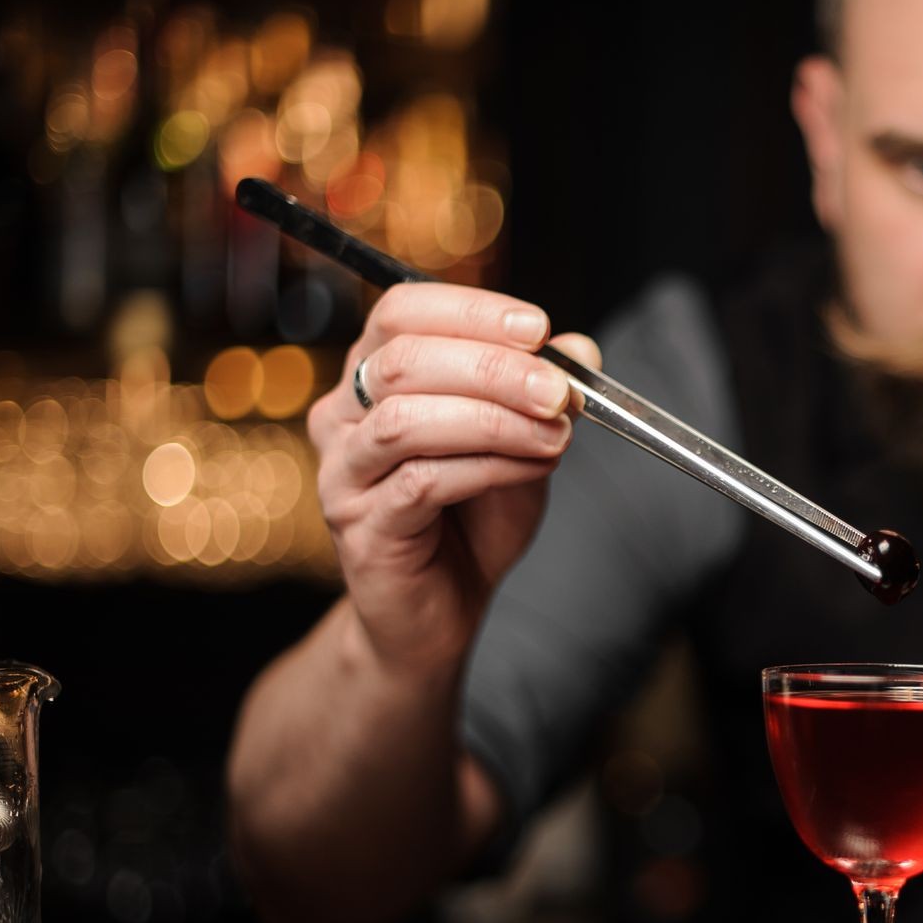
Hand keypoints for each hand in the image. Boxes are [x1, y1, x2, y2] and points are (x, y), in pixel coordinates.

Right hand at [309, 283, 599, 672]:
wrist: (443, 610)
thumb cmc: (473, 520)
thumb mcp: (520, 442)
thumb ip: (541, 394)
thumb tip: (581, 348)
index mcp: (372, 377)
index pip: (402, 312)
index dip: (470, 311)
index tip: (537, 328)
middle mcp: (342, 417)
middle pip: (402, 360)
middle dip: (492, 367)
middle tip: (559, 391)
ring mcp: (343, 473)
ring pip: (404, 420)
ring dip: (493, 420)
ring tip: (554, 436)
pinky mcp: (361, 527)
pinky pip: (422, 482)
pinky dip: (488, 468)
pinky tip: (533, 471)